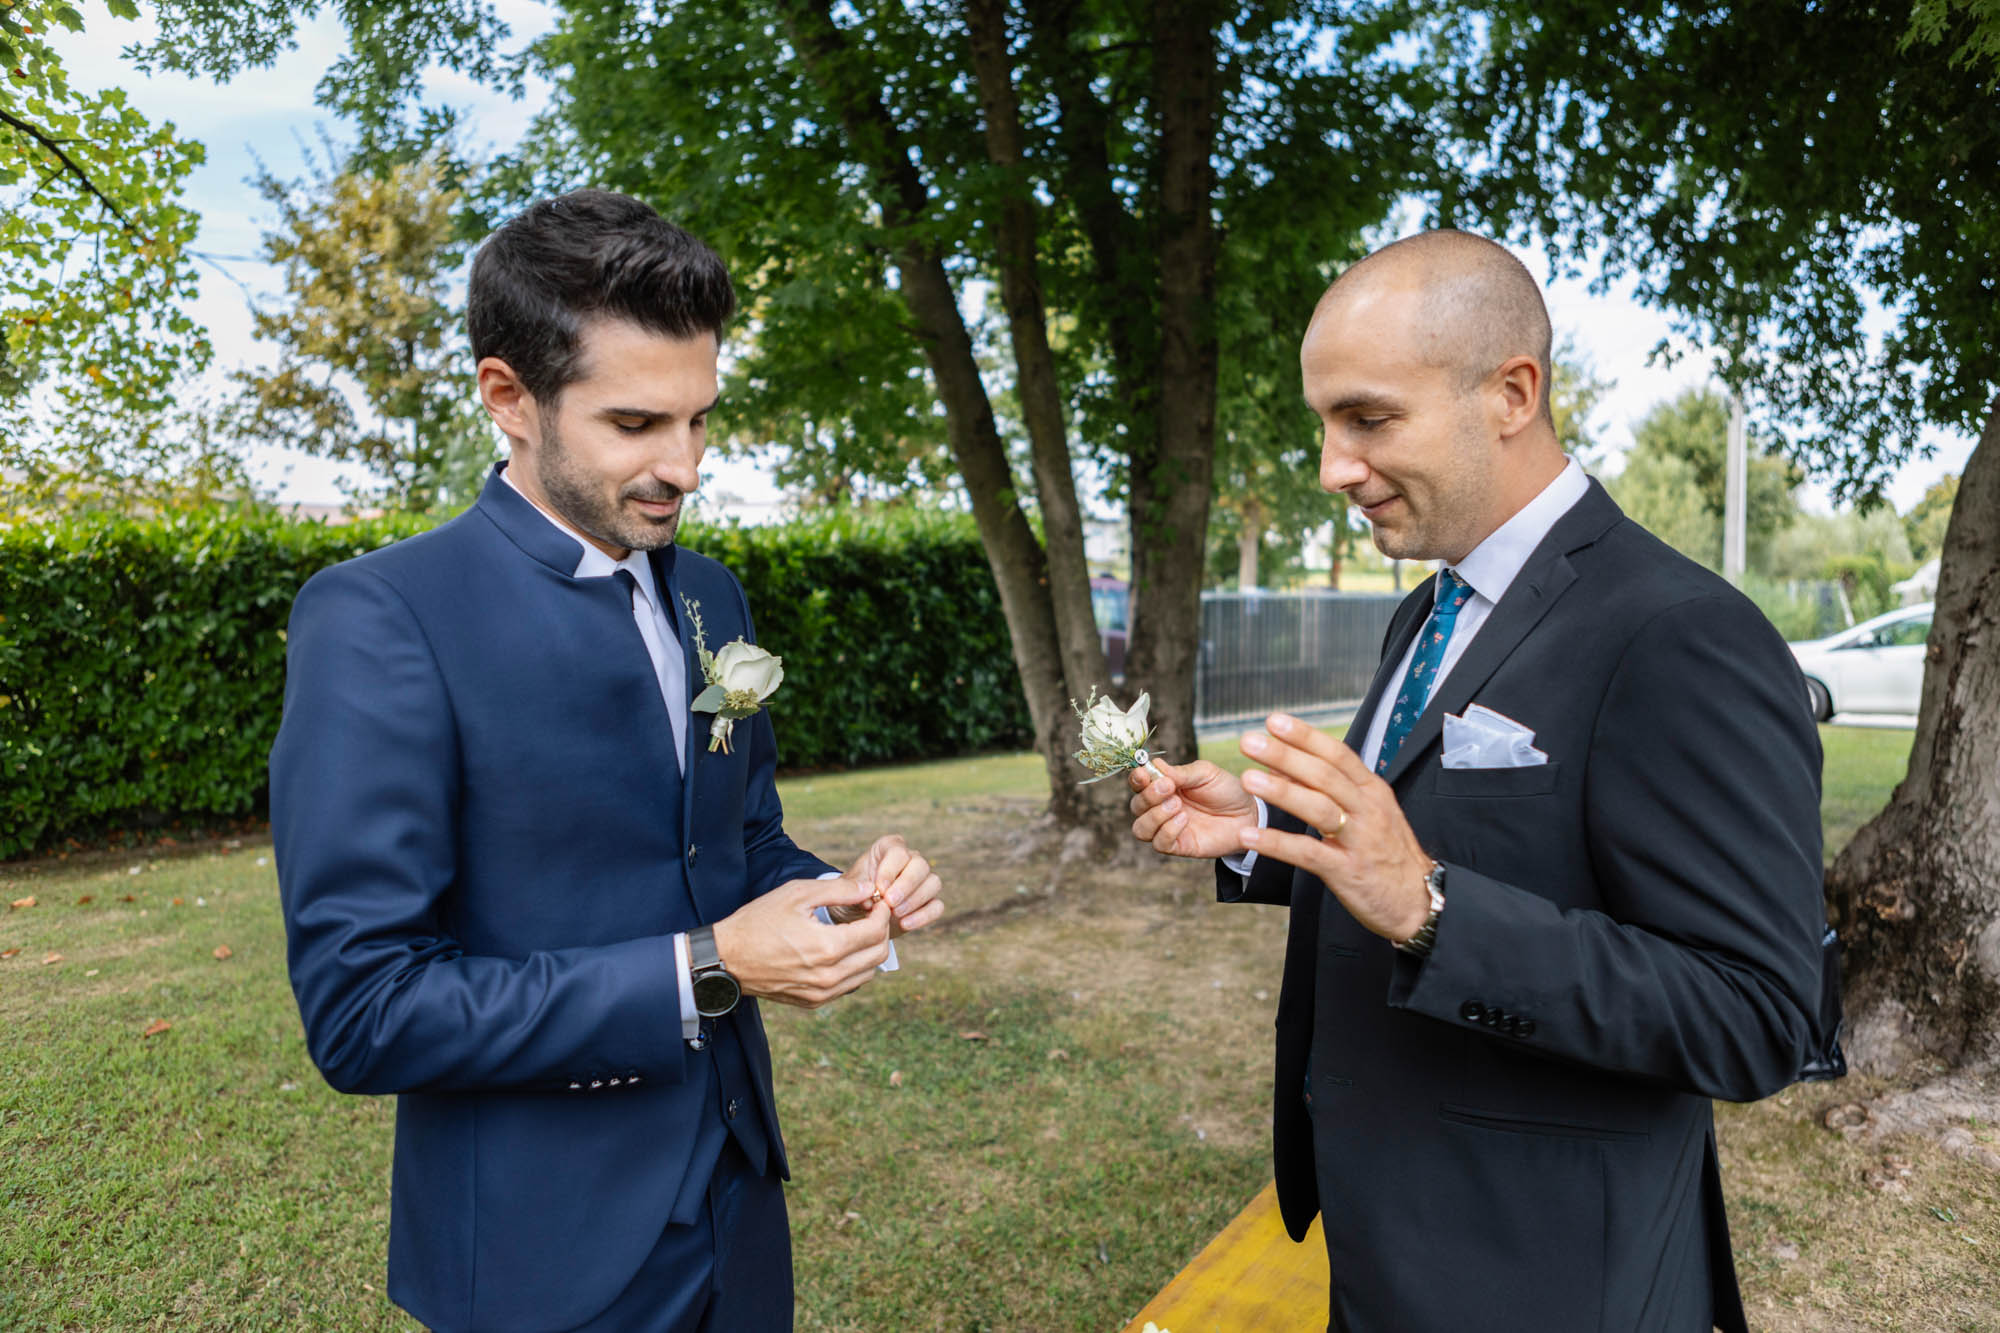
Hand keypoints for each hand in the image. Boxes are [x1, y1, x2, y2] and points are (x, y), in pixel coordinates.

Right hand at [712, 876, 893, 1007]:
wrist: (727, 959)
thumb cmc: (759, 921)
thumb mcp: (797, 894)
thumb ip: (839, 890)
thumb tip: (870, 889)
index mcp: (827, 947)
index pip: (875, 932)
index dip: (882, 913)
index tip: (877, 901)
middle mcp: (829, 976)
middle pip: (878, 955)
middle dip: (880, 931)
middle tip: (871, 915)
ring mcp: (822, 993)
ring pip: (868, 973)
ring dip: (870, 951)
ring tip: (857, 931)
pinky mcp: (814, 1002)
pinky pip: (849, 985)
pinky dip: (854, 967)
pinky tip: (841, 950)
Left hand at [830, 834, 944, 936]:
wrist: (857, 917)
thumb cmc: (852, 896)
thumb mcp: (847, 890)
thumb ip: (856, 889)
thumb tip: (870, 897)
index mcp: (888, 849)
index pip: (898, 852)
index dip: (890, 870)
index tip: (879, 888)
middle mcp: (910, 860)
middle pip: (920, 865)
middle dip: (906, 885)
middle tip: (890, 902)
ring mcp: (922, 881)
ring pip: (933, 883)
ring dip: (915, 900)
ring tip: (895, 914)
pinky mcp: (929, 902)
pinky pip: (937, 906)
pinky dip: (923, 916)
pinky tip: (905, 924)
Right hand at [1126, 757, 1258, 857]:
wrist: (1249, 815)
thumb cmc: (1227, 791)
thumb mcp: (1206, 773)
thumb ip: (1180, 773)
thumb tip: (1154, 766)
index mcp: (1165, 786)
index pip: (1139, 783)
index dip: (1136, 779)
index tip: (1143, 773)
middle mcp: (1162, 808)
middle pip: (1136, 806)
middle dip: (1148, 796)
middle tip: (1169, 787)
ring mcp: (1169, 828)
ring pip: (1141, 828)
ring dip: (1154, 815)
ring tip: (1178, 805)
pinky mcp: (1180, 846)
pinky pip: (1159, 843)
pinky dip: (1167, 830)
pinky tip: (1184, 820)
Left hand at [1236, 713, 1434, 942]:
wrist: (1419, 901)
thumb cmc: (1389, 854)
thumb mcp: (1370, 813)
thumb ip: (1334, 790)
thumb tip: (1288, 767)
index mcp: (1372, 791)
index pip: (1338, 754)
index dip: (1306, 736)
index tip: (1274, 720)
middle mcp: (1368, 810)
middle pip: (1324, 774)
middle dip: (1285, 755)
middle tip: (1250, 741)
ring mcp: (1359, 840)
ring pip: (1318, 808)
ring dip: (1281, 792)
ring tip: (1248, 779)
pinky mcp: (1347, 871)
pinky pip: (1307, 853)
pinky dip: (1277, 843)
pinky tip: (1250, 835)